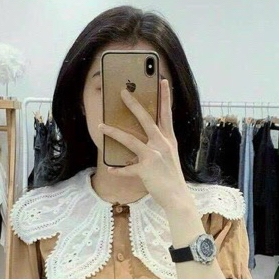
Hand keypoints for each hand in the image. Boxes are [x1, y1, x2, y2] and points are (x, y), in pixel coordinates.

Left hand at [98, 79, 192, 212]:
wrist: (177, 197)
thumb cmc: (172, 177)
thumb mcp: (170, 156)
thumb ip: (159, 145)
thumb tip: (142, 139)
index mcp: (169, 140)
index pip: (167, 114)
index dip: (165, 97)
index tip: (162, 80)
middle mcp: (162, 144)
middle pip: (146, 119)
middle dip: (133, 104)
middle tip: (122, 92)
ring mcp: (153, 156)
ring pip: (130, 140)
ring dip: (113, 132)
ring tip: (101, 126)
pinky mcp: (145, 170)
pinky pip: (127, 169)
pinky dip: (118, 170)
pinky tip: (110, 168)